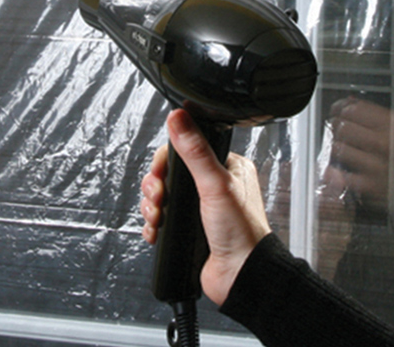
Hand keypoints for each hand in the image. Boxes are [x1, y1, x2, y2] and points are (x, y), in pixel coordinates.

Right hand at [140, 109, 271, 306]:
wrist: (241, 275)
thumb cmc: (241, 232)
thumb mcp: (215, 184)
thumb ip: (195, 150)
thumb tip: (178, 117)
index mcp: (227, 167)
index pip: (186, 150)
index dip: (166, 161)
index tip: (159, 173)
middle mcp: (214, 186)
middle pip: (170, 173)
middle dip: (155, 186)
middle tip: (158, 198)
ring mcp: (201, 208)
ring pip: (163, 196)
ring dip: (152, 206)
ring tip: (157, 217)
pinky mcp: (190, 228)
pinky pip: (163, 219)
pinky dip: (154, 224)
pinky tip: (156, 230)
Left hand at [328, 96, 393, 213]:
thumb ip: (377, 114)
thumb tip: (350, 102)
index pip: (355, 109)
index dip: (341, 109)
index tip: (338, 111)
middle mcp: (388, 143)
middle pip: (345, 127)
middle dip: (338, 128)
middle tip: (340, 131)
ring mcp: (380, 165)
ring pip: (341, 149)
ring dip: (339, 150)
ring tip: (344, 150)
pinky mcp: (373, 185)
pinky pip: (345, 175)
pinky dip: (341, 172)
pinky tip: (346, 169)